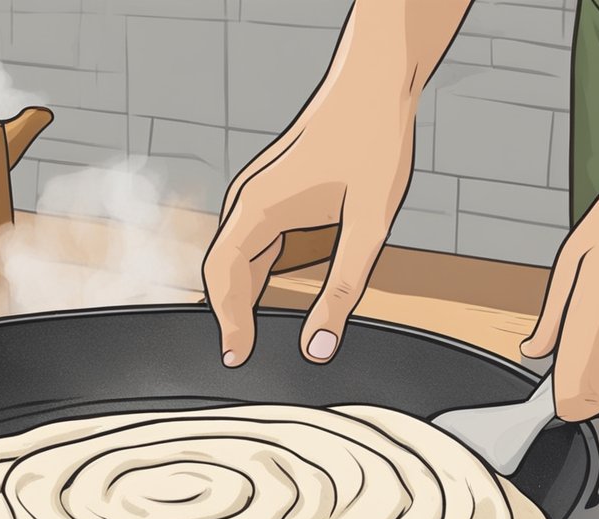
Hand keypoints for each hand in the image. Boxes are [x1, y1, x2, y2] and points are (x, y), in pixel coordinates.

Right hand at [202, 93, 415, 366]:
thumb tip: (321, 344)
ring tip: (251, 334)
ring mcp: (255, 192)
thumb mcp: (369, 227)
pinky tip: (267, 293)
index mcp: (259, 208)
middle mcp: (247, 199)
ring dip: (239, 294)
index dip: (228, 323)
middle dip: (228, 314)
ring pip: (233, 255)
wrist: (377, 81)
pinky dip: (252, 272)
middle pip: (221, 269)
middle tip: (242, 356)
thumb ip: (343, 290)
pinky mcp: (270, 190)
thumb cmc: (373, 141)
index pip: (224, 278)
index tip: (237, 358)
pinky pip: (249, 240)